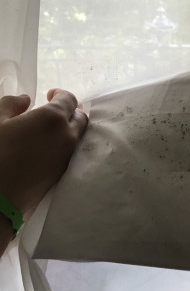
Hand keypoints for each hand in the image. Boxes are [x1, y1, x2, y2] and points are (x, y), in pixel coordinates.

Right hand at [0, 89, 87, 217]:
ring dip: (70, 128)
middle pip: (81, 117)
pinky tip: (49, 145)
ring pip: (79, 136)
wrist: (0, 196)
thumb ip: (11, 104)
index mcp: (52, 118)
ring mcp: (68, 156)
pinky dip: (66, 143)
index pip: (69, 99)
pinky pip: (71, 151)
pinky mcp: (64, 172)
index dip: (60, 94)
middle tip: (55, 110)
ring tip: (50, 129)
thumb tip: (25, 100)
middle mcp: (67, 136)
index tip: (50, 95)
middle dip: (70, 111)